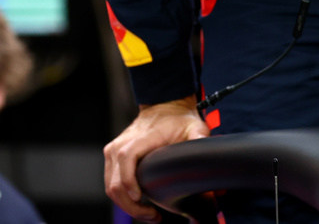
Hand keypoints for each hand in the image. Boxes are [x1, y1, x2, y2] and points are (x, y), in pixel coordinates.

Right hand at [104, 96, 209, 222]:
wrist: (164, 106)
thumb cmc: (178, 119)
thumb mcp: (194, 126)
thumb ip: (200, 137)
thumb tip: (208, 153)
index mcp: (141, 137)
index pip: (126, 158)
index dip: (129, 181)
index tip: (139, 198)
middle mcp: (121, 144)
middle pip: (115, 181)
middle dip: (131, 205)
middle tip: (153, 216)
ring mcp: (114, 151)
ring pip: (110, 186)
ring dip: (126, 205)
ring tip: (148, 214)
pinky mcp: (112, 158)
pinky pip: (111, 183)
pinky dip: (122, 197)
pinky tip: (139, 204)